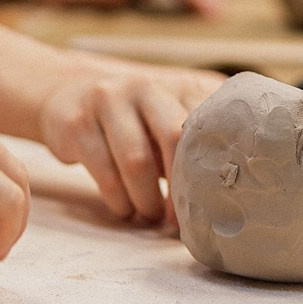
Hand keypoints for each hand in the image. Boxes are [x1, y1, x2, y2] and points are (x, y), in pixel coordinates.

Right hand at [36, 60, 219, 224]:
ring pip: (137, 161)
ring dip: (147, 200)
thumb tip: (233, 192)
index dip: (212, 165)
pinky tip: (125, 208)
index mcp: (178, 84)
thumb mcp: (169, 117)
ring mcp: (109, 99)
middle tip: (180, 218)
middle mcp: (145, 86)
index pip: (207, 122)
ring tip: (150, 215)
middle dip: (180, 185)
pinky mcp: (78, 122)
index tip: (214, 199)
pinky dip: (119, 200)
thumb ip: (198, 139)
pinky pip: (104, 172)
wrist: (69, 94)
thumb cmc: (135, 119)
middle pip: (174, 136)